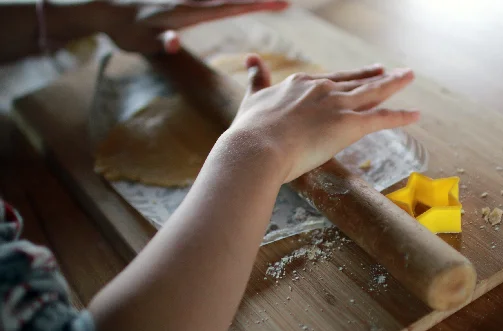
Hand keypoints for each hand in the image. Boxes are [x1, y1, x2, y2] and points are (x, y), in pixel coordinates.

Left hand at [48, 0, 287, 54]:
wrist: (105, 7)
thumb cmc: (125, 29)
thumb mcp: (142, 42)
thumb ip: (162, 41)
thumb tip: (174, 42)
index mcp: (189, 11)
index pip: (230, 6)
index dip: (255, 5)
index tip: (280, 3)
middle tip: (284, 1)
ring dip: (244, 0)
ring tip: (268, 3)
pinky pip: (212, 1)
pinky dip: (228, 3)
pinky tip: (238, 5)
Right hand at [229, 54, 419, 182]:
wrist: (257, 147)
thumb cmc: (251, 130)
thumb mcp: (252, 98)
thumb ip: (256, 80)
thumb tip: (251, 59)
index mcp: (301, 84)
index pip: (332, 78)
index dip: (349, 76)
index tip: (362, 72)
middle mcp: (323, 90)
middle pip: (356, 81)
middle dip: (376, 76)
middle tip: (394, 71)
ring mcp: (337, 106)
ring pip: (373, 93)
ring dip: (394, 84)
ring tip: (409, 76)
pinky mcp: (349, 125)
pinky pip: (382, 119)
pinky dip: (400, 116)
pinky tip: (416, 114)